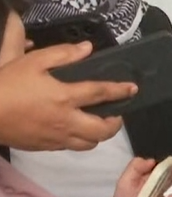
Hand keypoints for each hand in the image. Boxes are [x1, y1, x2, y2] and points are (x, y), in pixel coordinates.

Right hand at [0, 42, 136, 150]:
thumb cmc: (7, 84)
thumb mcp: (32, 61)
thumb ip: (63, 54)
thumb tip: (87, 49)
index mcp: (65, 97)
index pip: (101, 94)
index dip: (120, 91)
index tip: (133, 89)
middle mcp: (65, 121)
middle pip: (102, 130)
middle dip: (115, 123)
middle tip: (116, 113)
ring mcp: (55, 138)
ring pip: (88, 144)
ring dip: (98, 135)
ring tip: (97, 123)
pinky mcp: (43, 148)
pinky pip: (70, 148)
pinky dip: (79, 140)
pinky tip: (74, 129)